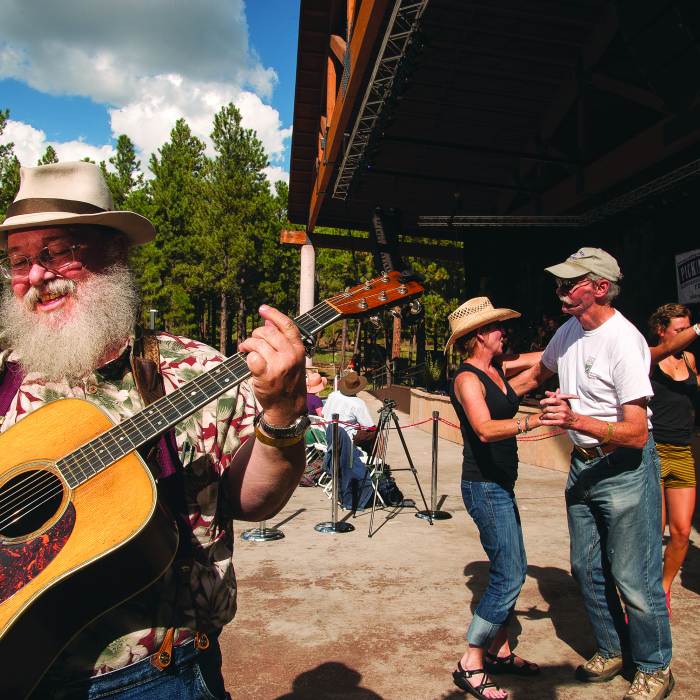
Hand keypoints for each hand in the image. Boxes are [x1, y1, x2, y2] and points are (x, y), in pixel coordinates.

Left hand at [238, 305, 306, 425]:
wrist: (288, 407)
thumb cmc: (288, 382)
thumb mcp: (292, 360)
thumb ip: (283, 342)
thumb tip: (269, 323)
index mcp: (299, 350)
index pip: (287, 325)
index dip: (273, 314)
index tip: (263, 309)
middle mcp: (290, 356)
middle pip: (268, 332)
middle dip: (255, 335)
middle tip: (251, 342)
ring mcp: (279, 366)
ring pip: (257, 343)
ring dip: (248, 344)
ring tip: (245, 349)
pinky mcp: (266, 375)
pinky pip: (251, 357)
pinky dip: (247, 357)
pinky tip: (248, 361)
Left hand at [539, 388, 578, 427]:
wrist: (575, 420)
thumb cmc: (566, 411)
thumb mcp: (562, 403)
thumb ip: (554, 397)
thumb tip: (546, 392)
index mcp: (563, 403)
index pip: (553, 400)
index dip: (546, 401)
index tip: (541, 402)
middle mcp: (563, 409)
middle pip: (548, 408)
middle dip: (544, 410)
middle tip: (543, 411)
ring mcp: (562, 416)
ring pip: (548, 415)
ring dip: (544, 416)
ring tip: (543, 416)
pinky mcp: (561, 423)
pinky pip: (550, 422)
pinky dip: (544, 422)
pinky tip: (542, 421)